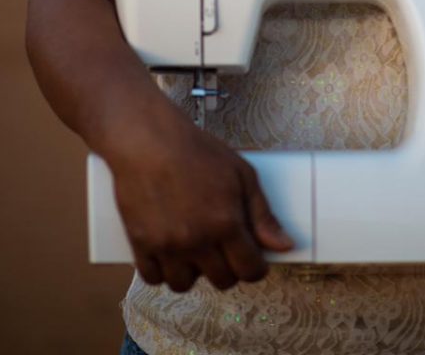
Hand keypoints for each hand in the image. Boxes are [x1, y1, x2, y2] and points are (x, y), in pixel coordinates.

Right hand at [110, 116, 293, 293]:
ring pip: (184, 285)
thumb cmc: (195, 151)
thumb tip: (284, 245)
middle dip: (229, 268)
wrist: (147, 140)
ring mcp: (167, 246)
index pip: (249, 270)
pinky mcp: (140, 244)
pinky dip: (163, 270)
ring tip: (195, 249)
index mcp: (226, 223)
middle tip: (224, 247)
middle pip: (221, 280)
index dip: (256, 267)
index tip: (253, 259)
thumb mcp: (241, 174)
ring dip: (194, 272)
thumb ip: (263, 214)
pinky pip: (153, 278)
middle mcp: (197, 240)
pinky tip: (170, 251)